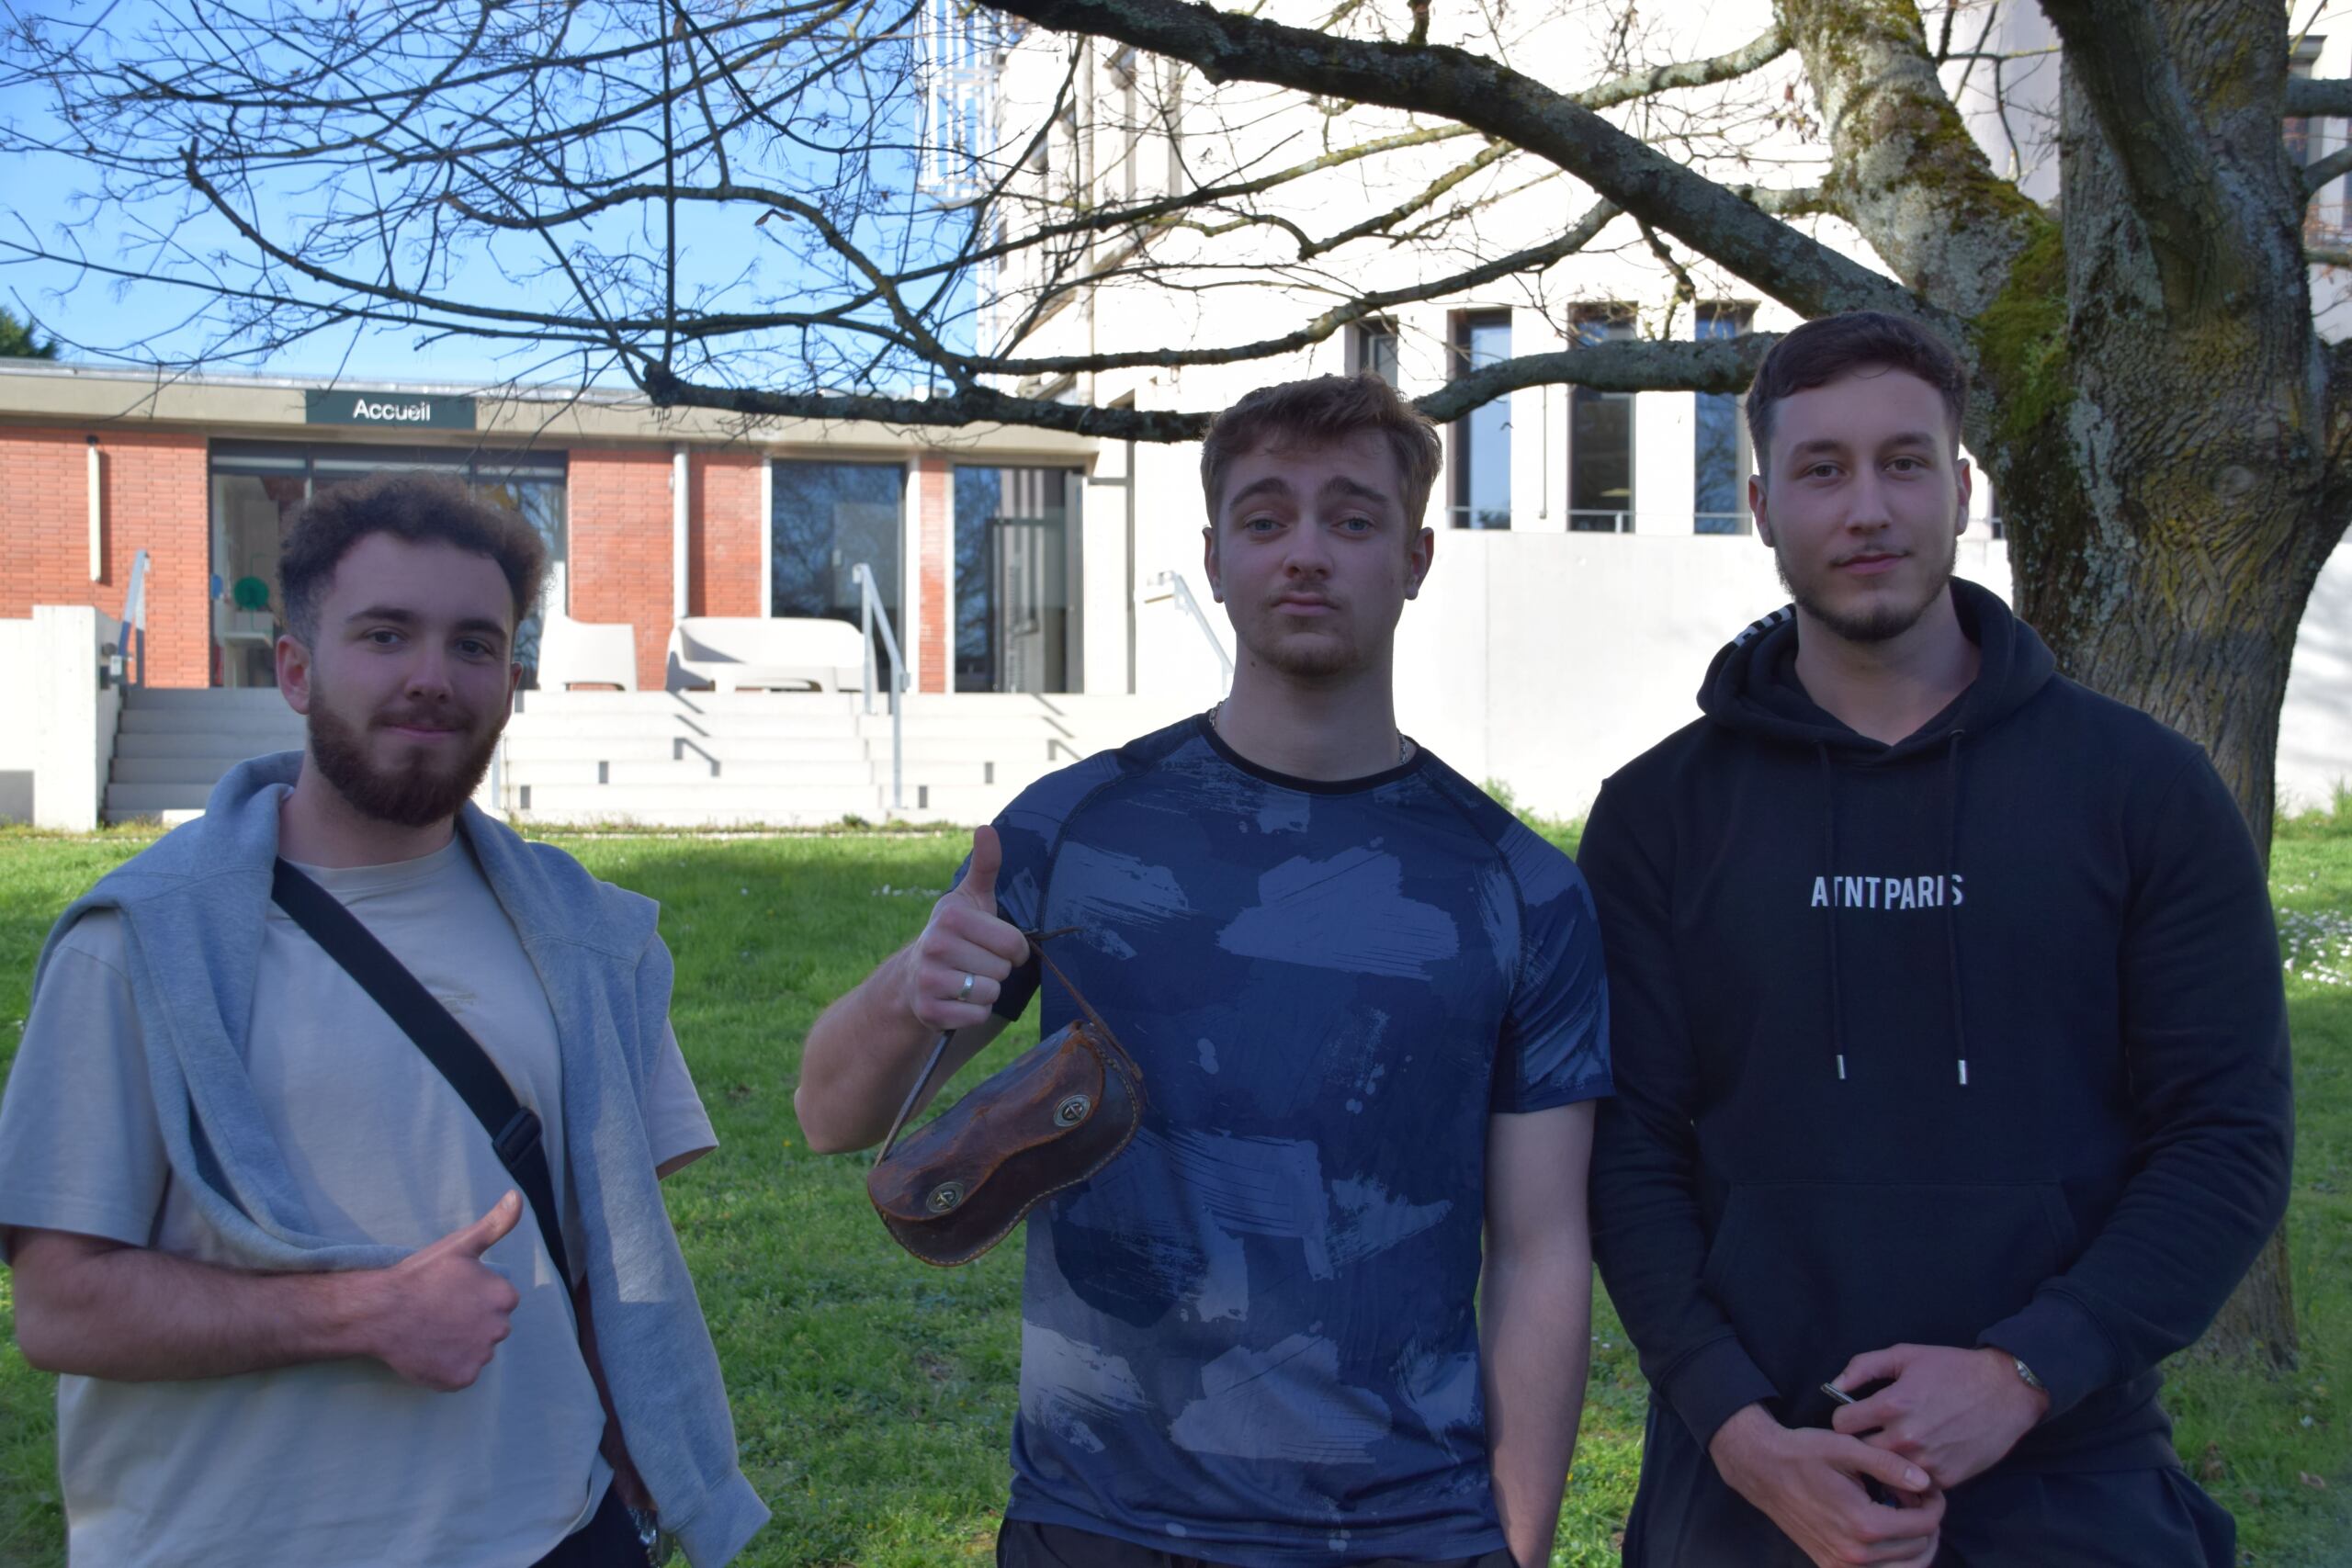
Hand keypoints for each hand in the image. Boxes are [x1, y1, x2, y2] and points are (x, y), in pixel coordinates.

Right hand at [364, 1192, 523, 1390]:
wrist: (381, 1311)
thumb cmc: (420, 1276)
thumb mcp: (461, 1244)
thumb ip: (496, 1224)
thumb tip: (517, 1196)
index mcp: (505, 1297)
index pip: (499, 1302)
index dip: (473, 1298)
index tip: (450, 1294)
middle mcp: (500, 1328)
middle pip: (490, 1327)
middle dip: (470, 1322)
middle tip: (439, 1313)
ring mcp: (481, 1356)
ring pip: (476, 1350)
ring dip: (460, 1344)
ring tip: (431, 1331)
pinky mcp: (461, 1379)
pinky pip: (461, 1373)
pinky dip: (448, 1366)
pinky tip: (429, 1351)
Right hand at [903, 826, 1029, 1032]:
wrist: (913, 977)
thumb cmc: (955, 934)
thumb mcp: (971, 899)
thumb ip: (985, 866)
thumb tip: (987, 828)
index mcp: (951, 917)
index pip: (1013, 944)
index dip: (1013, 949)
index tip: (995, 945)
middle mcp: (935, 946)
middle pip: (1003, 970)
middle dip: (996, 969)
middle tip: (974, 963)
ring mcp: (930, 980)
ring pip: (991, 993)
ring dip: (986, 991)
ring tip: (965, 980)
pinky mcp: (929, 1011)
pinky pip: (977, 1016)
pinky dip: (973, 1013)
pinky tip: (957, 1000)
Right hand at [1709, 1404, 1943, 1567]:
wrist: (1762, 1469)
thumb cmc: (1803, 1453)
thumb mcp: (1846, 1448)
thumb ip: (1889, 1465)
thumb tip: (1926, 1482)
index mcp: (1862, 1524)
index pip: (1924, 1525)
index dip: (1935, 1504)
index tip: (1927, 1486)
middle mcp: (1855, 1554)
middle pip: (1920, 1548)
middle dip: (1926, 1521)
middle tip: (1915, 1495)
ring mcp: (1842, 1566)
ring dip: (1915, 1542)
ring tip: (1905, 1513)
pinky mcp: (1832, 1567)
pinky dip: (1895, 1558)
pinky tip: (1886, 1529)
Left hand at [1830, 1343, 2048, 1489]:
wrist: (2006, 1392)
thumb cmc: (1953, 1369)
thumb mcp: (1905, 1355)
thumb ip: (1863, 1367)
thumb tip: (1833, 1385)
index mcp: (1891, 1405)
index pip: (1841, 1425)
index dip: (1845, 1418)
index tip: (1856, 1416)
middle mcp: (1905, 1437)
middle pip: (1859, 1453)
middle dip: (1860, 1443)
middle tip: (1872, 1435)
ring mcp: (1926, 1462)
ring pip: (1885, 1472)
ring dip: (1885, 1463)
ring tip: (1895, 1448)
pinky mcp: (1946, 1479)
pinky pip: (1914, 1484)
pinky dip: (1912, 1475)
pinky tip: (1920, 1458)